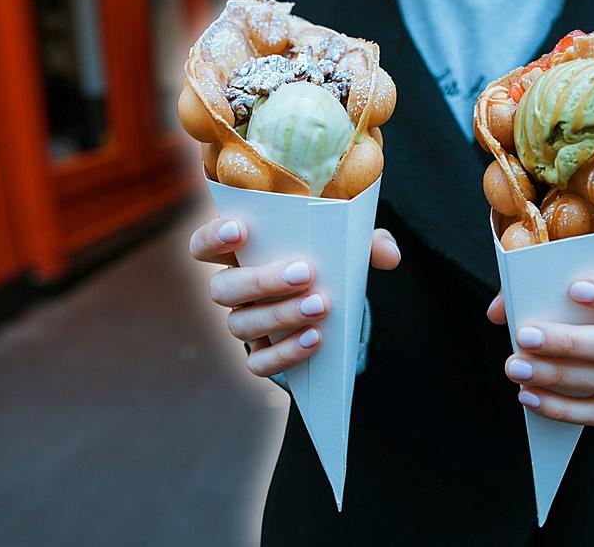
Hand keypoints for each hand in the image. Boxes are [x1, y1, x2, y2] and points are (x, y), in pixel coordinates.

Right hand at [191, 218, 400, 377]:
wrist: (337, 303)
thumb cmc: (332, 261)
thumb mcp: (350, 245)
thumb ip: (368, 242)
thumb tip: (388, 254)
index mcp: (243, 253)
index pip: (205, 244)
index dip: (213, 237)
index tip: (240, 229)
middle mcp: (234, 289)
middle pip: (222, 288)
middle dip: (261, 281)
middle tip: (304, 272)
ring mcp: (245, 323)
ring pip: (240, 324)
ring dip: (279, 316)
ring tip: (320, 306)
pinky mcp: (263, 354)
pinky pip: (260, 363)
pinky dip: (286, 353)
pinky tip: (316, 339)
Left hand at [486, 266, 593, 425]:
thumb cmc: (592, 287)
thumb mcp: (577, 272)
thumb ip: (539, 280)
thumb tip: (500, 311)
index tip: (574, 289)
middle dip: (573, 343)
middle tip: (526, 337)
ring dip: (559, 376)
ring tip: (516, 368)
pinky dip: (562, 408)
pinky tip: (528, 396)